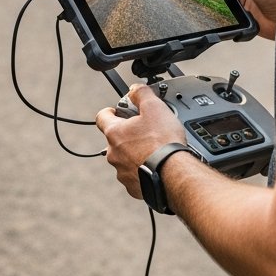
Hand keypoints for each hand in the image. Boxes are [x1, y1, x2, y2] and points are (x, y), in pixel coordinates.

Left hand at [96, 85, 185, 200]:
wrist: (174, 173)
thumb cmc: (163, 142)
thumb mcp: (154, 107)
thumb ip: (141, 93)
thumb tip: (134, 88)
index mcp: (114, 133)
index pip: (102, 117)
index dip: (109, 111)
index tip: (116, 111)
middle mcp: (113, 154)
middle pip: (115, 139)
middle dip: (127, 135)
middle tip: (145, 132)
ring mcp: (122, 172)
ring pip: (124, 159)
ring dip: (134, 154)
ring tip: (152, 150)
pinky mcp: (133, 187)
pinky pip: (134, 176)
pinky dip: (142, 171)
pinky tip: (154, 166)